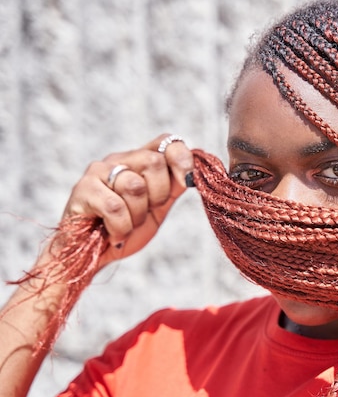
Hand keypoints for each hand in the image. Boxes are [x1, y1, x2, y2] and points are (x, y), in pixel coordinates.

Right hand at [60, 133, 193, 268]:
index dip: (181, 158)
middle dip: (158, 195)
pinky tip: (114, 234)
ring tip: (126, 225)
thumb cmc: (125, 228)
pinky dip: (121, 227)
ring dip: (136, 216)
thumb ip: (174, 187)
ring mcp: (98, 172)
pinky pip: (115, 207)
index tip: (187, 181)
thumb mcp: (158, 208)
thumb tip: (195, 172)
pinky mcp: (83, 190)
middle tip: (146, 212)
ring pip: (134, 186)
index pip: (166, 142)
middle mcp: (119, 160)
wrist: (92, 255)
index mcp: (140, 161)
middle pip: (153, 162)